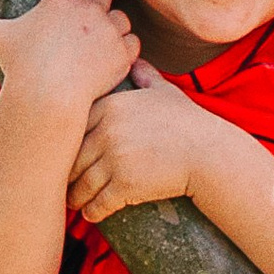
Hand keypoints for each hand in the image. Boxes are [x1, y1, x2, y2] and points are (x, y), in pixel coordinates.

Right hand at [0, 0, 136, 126]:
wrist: (50, 95)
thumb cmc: (22, 65)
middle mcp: (88, 8)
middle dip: (93, 1)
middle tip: (82, 19)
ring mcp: (108, 30)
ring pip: (120, 17)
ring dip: (112, 26)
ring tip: (98, 41)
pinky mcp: (122, 53)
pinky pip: (132, 42)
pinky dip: (125, 49)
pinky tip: (113, 57)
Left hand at [67, 66, 206, 220]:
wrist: (209, 153)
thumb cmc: (188, 122)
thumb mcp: (165, 92)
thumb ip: (145, 75)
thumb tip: (136, 59)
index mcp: (110, 107)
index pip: (74, 128)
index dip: (68, 145)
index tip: (66, 156)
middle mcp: (107, 132)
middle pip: (73, 158)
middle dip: (67, 174)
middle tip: (64, 184)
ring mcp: (115, 159)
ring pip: (82, 184)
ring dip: (76, 197)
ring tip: (76, 202)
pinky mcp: (125, 185)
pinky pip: (99, 203)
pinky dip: (93, 211)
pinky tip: (92, 214)